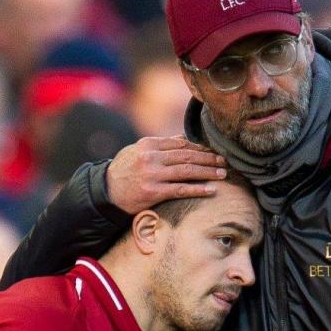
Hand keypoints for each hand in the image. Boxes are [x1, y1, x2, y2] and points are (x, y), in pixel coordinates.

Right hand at [107, 136, 226, 213]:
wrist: (106, 192)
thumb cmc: (125, 171)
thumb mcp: (138, 151)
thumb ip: (160, 145)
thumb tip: (183, 139)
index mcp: (149, 144)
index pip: (181, 144)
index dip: (200, 148)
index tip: (214, 151)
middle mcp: (151, 157)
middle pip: (187, 156)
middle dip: (208, 159)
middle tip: (224, 161)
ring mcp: (152, 175)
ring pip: (186, 172)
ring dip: (207, 172)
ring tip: (222, 174)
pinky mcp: (153, 192)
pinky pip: (180, 190)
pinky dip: (197, 189)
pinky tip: (211, 190)